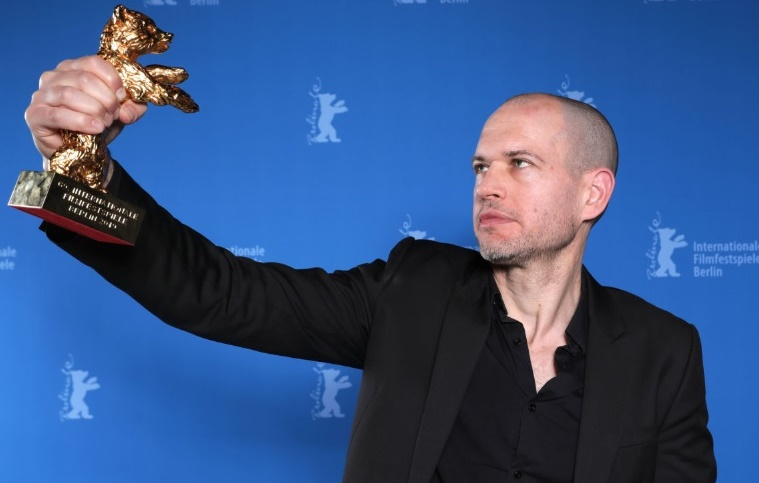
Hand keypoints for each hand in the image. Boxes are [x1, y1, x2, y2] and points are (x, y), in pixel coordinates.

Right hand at [24, 55, 147, 159]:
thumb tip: (127, 111)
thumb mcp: (122, 113)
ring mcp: (41, 94)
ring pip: (69, 94)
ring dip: (94, 110)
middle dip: (106, 99)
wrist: (79, 150)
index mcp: (73, 68)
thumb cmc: (97, 124)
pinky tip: (96, 129)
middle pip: (84, 79)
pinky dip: (81, 122)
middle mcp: (54, 76)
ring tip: (105, 123)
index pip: (93, 62)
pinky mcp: (35, 115)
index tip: (122, 97)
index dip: (113, 80)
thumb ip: (133, 107)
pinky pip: (57, 115)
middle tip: (114, 114)